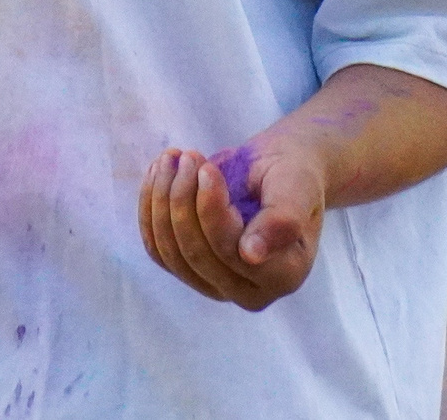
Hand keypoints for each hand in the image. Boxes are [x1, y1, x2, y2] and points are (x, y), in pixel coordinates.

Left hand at [138, 139, 323, 310]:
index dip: (210, 209)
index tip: (206, 167)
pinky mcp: (190, 271)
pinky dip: (150, 209)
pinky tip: (158, 173)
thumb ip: (282, 219)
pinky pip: (157, 249)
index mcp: (285, 275)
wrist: (278, 170)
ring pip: (170, 254)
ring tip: (171, 158)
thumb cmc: (293, 174)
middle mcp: (250, 292)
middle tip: (187, 155)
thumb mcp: (296, 186)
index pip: (232, 250)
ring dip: (161, 201)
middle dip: (182, 199)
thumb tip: (252, 255)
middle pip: (196, 254)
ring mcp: (217, 286)